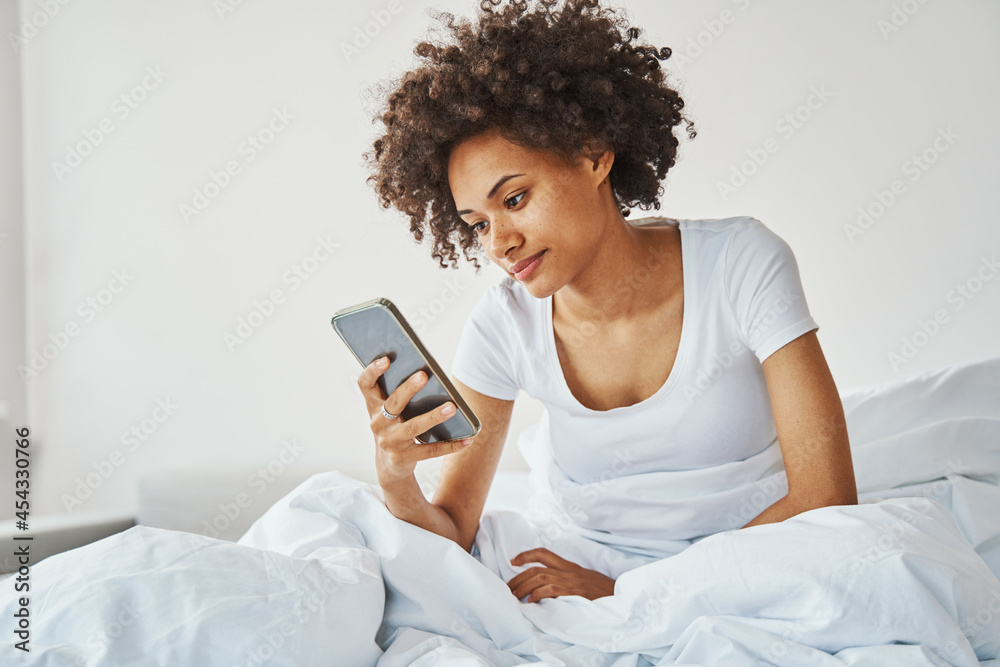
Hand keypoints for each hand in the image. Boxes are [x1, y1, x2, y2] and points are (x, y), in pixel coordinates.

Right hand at [357, 356, 473, 482]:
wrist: (388, 466)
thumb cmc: (394, 429)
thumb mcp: (388, 413)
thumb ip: (399, 395)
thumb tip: (427, 374)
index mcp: (373, 407)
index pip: (365, 385)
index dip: (372, 371)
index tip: (386, 359)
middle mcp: (378, 424)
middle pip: (393, 403)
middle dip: (408, 388)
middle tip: (423, 375)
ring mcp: (390, 442)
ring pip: (414, 427)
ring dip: (434, 416)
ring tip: (452, 407)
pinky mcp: (403, 458)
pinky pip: (430, 450)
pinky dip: (450, 445)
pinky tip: (466, 440)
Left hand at [506, 548, 615, 602]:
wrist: (623, 597)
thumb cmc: (605, 593)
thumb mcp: (587, 580)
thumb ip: (570, 580)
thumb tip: (549, 587)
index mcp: (571, 567)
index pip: (545, 554)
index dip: (526, 554)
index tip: (513, 560)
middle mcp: (570, 572)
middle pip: (537, 568)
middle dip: (519, 577)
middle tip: (508, 588)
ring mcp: (573, 581)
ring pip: (540, 577)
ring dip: (524, 587)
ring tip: (515, 597)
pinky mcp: (576, 593)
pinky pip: (552, 589)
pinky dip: (539, 594)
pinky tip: (532, 601)